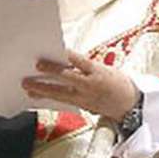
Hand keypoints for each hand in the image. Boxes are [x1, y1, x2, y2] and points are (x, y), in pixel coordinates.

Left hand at [22, 51, 138, 121]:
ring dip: (43, 89)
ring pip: (60, 93)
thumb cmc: (117, 83)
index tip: (57, 50)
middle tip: (35, 67)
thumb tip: (64, 60)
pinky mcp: (82, 107)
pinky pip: (63, 101)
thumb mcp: (105, 69)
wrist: (130, 105)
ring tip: (28, 86)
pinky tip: (38, 95)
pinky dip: (49, 98)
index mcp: (98, 72)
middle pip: (67, 78)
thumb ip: (85, 66)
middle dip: (50, 72)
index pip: (81, 61)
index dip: (68, 56)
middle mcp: (90, 85)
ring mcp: (85, 98)